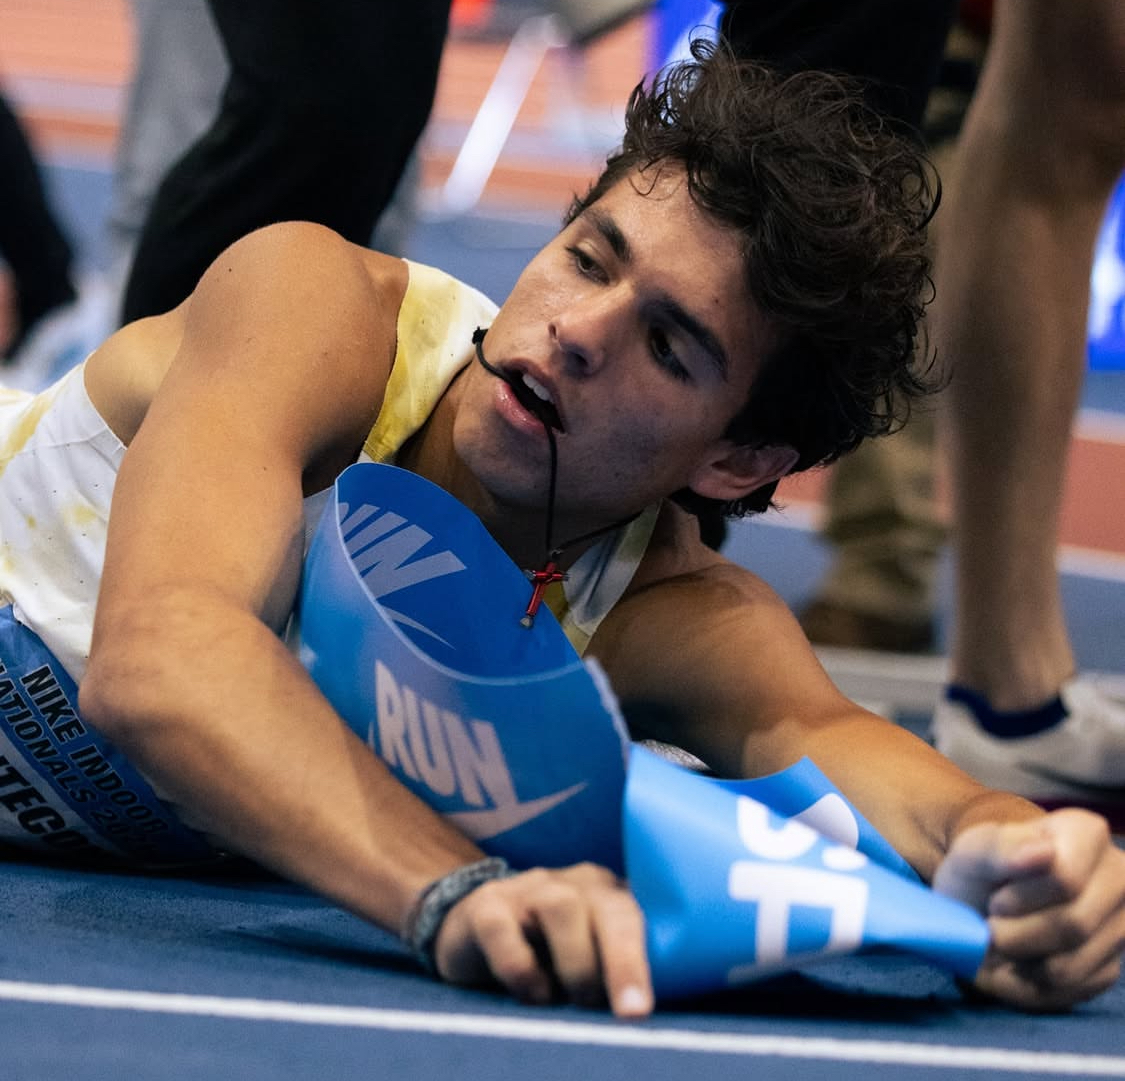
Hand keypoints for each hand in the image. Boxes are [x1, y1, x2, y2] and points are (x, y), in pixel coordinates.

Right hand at [432, 862, 652, 1017]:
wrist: (476, 925)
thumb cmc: (546, 953)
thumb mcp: (587, 957)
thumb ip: (615, 969)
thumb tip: (642, 1008)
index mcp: (608, 894)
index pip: (639, 918)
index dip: (644, 961)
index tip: (642, 1009)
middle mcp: (574, 884)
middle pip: (611, 908)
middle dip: (623, 962)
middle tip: (628, 1011)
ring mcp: (529, 889)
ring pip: (561, 908)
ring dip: (575, 963)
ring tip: (571, 1001)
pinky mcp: (487, 905)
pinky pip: (502, 928)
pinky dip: (519, 967)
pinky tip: (530, 993)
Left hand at [933, 808, 1124, 1009]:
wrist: (979, 902)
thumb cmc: (980, 869)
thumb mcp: (974, 850)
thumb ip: (1001, 847)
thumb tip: (1042, 853)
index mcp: (1087, 834)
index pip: (1065, 879)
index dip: (1021, 898)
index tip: (996, 900)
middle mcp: (1117, 878)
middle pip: (1073, 925)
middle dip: (1015, 935)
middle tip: (990, 925)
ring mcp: (1120, 926)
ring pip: (1072, 964)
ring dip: (1019, 962)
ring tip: (999, 941)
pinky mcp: (1108, 968)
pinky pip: (1070, 991)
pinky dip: (1029, 985)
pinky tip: (1015, 961)